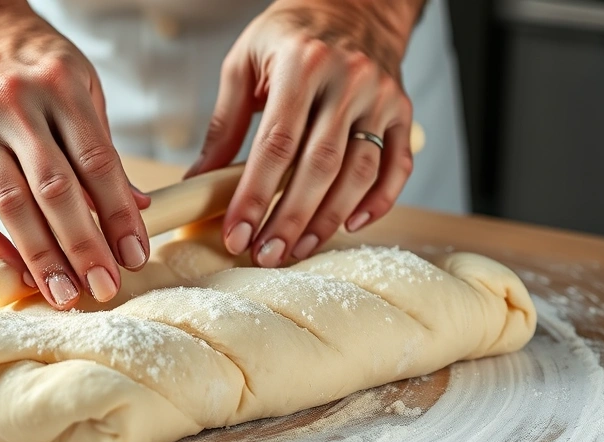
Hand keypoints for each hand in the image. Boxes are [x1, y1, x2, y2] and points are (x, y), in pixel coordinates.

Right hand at [0, 0, 150, 308]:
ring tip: (62, 292)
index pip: (97, 163)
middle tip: (102, 288)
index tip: (134, 256)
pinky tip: (16, 269)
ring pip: (11, 203)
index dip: (118, 215)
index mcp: (61, 87)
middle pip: (55, 189)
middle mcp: (16, 106)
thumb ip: (104, 147)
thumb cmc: (32, 59)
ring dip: (39, 255)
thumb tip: (139, 207)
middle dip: (83, 246)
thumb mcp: (82, 86)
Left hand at [184, 0, 422, 265]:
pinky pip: (397, 166)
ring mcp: (381, 98)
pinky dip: (378, 202)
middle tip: (265, 255)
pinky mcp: (404, 112)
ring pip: (359, 173)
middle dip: (289, 218)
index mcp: (302, 65)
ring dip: (327, 220)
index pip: (276, 144)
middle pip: (319, 165)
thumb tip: (198, 180)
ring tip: (296, 249)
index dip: (255, 195)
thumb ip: (225, 123)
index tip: (236, 233)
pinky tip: (349, 225)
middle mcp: (348, 80)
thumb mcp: (245, 62)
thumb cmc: (291, 35)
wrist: (354, 4)